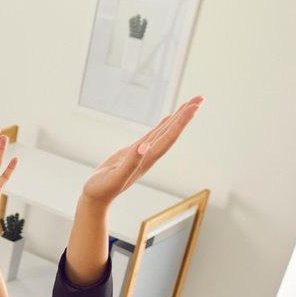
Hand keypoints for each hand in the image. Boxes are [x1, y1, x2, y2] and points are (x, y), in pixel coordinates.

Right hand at [81, 96, 202, 206]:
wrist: (95, 198)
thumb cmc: (102, 189)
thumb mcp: (115, 177)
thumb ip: (130, 163)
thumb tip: (144, 146)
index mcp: (147, 160)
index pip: (169, 137)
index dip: (182, 122)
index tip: (195, 106)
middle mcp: (149, 155)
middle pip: (171, 132)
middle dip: (185, 115)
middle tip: (199, 98)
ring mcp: (142, 153)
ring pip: (164, 132)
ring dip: (177, 119)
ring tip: (189, 104)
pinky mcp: (133, 152)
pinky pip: (152, 135)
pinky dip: (163, 126)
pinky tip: (168, 120)